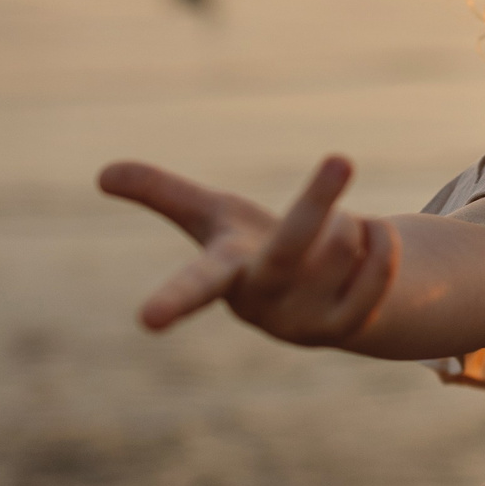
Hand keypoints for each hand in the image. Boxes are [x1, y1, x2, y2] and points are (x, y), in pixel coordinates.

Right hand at [97, 155, 399, 345]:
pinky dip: (383, 247)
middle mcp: (263, 304)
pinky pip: (377, 277)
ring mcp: (306, 322)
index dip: (173, 299)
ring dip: (351, 223)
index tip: (146, 321)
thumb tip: (101, 173)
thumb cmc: (248, 247)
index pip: (196, 285)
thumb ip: (160, 193)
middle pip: (291, 248)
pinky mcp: (347, 328)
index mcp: (226, 274)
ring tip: (341, 229)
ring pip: (345, 246)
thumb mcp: (209, 216)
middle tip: (341, 157)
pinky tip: (381, 237)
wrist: (315, 295)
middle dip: (315, 204)